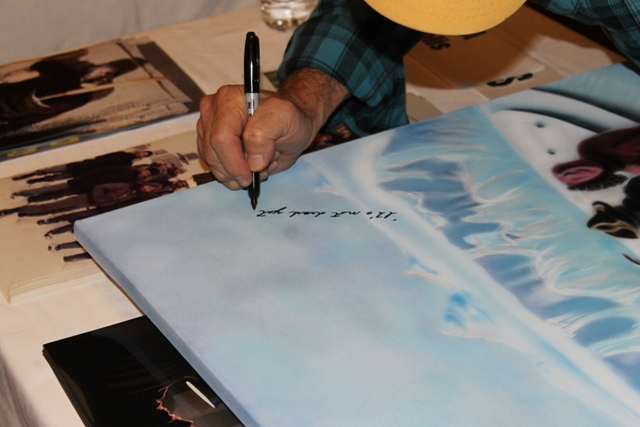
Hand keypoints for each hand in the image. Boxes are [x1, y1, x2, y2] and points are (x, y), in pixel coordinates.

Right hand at [197, 68, 349, 189]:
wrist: (287, 124)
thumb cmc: (287, 118)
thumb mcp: (286, 118)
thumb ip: (265, 134)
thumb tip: (252, 162)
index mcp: (229, 99)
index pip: (222, 137)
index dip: (235, 162)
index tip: (251, 174)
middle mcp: (213, 110)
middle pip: (213, 153)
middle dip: (235, 171)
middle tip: (257, 173)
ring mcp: (207, 127)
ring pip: (211, 162)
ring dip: (234, 174)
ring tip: (257, 166)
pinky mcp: (207, 142)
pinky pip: (213, 167)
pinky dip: (231, 174)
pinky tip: (247, 166)